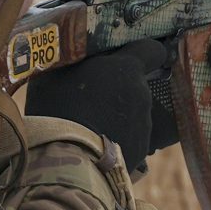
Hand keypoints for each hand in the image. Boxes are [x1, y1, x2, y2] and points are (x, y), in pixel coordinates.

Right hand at [26, 39, 175, 171]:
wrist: (65, 159)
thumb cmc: (57, 107)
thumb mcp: (57, 72)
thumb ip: (76, 60)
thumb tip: (75, 53)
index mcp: (126, 68)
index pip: (152, 50)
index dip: (143, 52)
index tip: (131, 56)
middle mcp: (142, 94)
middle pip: (137, 83)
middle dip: (120, 86)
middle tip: (93, 96)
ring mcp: (143, 124)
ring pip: (134, 111)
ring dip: (118, 113)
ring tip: (91, 124)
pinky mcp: (141, 149)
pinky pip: (131, 136)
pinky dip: (118, 136)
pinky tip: (96, 142)